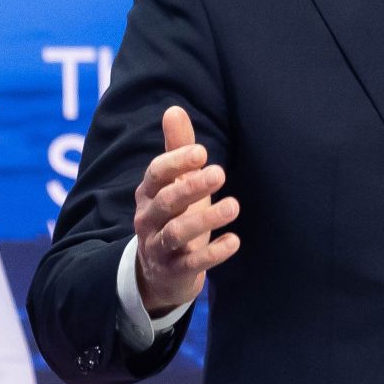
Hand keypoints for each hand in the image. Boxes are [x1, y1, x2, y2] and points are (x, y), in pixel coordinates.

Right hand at [134, 106, 240, 313]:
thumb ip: (176, 149)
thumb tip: (173, 109)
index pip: (156, 174)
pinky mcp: (174, 271)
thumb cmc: (173, 216)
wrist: (158, 274)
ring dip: (205, 219)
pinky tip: (234, 241)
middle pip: (166, 201)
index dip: (176, 162)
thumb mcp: (175, 184)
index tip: (202, 152)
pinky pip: (191, 263)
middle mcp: (148, 219)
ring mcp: (158, 247)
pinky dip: (212, 254)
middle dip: (192, 187)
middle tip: (220, 173)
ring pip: (176, 232)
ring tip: (234, 206)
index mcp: (148, 193)